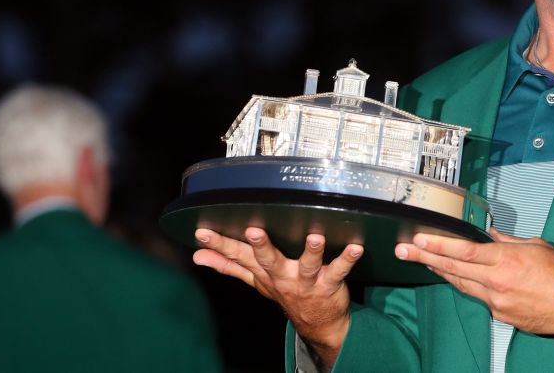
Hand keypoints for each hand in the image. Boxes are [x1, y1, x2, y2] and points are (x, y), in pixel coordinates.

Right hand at [192, 227, 361, 367]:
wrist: (318, 323)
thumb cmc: (286, 292)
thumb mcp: (255, 281)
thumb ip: (228, 265)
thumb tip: (198, 256)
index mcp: (263, 272)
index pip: (237, 257)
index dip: (218, 244)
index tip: (201, 231)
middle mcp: (282, 276)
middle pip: (268, 260)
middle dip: (260, 245)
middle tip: (254, 230)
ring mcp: (307, 281)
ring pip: (308, 264)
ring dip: (312, 250)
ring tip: (314, 236)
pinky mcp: (330, 283)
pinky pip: (340, 270)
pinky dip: (348, 259)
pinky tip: (356, 247)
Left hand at [394, 229, 553, 337]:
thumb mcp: (537, 246)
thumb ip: (509, 241)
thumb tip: (491, 235)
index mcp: (507, 260)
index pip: (464, 250)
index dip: (438, 244)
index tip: (419, 240)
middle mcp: (497, 282)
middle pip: (454, 268)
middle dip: (426, 258)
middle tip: (405, 251)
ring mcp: (497, 302)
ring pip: (462, 284)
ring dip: (443, 272)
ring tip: (424, 261)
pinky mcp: (501, 315)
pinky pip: (479, 297)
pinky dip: (469, 285)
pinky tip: (460, 277)